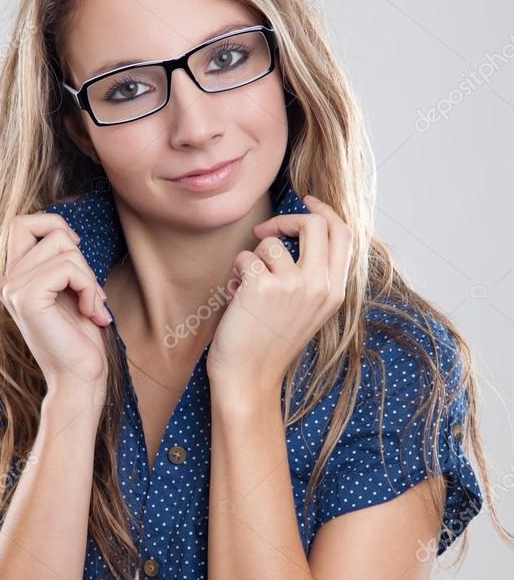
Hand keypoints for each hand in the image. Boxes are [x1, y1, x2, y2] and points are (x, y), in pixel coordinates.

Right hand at [0, 211, 112, 394]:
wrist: (79, 380)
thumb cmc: (80, 340)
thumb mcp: (69, 291)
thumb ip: (59, 263)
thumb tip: (67, 233)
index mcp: (13, 279)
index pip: (22, 224)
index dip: (53, 225)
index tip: (76, 253)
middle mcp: (7, 282)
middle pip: (52, 233)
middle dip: (82, 260)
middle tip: (90, 294)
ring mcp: (13, 290)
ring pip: (65, 249)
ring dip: (89, 278)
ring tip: (91, 308)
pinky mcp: (27, 298)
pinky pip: (68, 268)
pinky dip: (89, 288)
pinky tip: (90, 313)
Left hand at [206, 195, 352, 391]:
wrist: (249, 378)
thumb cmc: (270, 344)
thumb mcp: (306, 310)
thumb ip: (312, 275)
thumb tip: (303, 229)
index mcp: (335, 292)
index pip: (343, 234)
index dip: (325, 210)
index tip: (308, 200)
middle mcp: (321, 286)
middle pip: (313, 224)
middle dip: (285, 220)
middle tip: (266, 233)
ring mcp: (294, 285)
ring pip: (271, 243)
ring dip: (252, 261)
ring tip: (247, 290)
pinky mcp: (264, 285)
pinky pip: (246, 258)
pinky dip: (235, 275)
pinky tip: (236, 301)